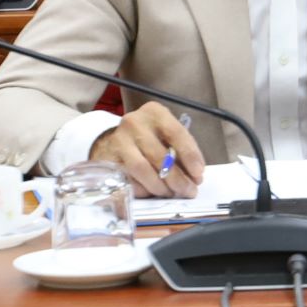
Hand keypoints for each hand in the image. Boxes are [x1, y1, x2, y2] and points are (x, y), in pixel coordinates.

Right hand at [89, 101, 204, 197]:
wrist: (115, 139)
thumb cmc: (150, 136)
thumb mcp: (166, 133)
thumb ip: (181, 150)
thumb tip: (195, 177)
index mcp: (155, 113)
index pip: (176, 133)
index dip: (190, 155)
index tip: (199, 174)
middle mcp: (135, 124)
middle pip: (159, 155)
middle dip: (177, 177)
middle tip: (189, 191)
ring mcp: (118, 141)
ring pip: (141, 169)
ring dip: (160, 186)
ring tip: (171, 193)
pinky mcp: (107, 159)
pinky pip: (127, 179)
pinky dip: (142, 189)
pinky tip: (153, 194)